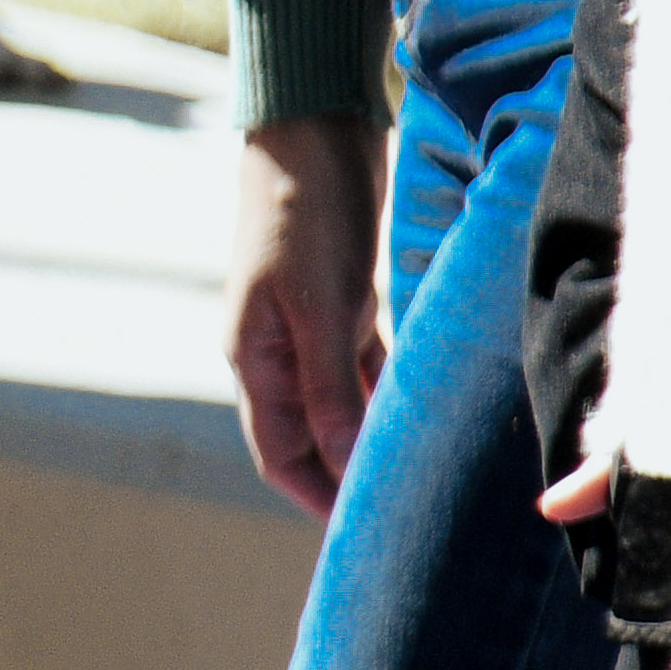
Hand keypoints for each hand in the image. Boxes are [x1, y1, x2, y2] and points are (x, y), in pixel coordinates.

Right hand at [221, 112, 387, 517]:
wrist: (309, 130)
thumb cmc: (306, 214)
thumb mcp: (322, 306)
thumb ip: (329, 387)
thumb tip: (344, 461)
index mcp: (253, 356)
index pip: (279, 453)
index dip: (316, 498)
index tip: (362, 539)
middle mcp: (274, 348)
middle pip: (305, 435)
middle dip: (341, 478)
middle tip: (398, 515)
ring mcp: (305, 322)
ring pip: (335, 401)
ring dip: (365, 435)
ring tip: (415, 469)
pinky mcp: (338, 296)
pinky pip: (359, 364)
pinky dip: (382, 391)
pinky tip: (417, 405)